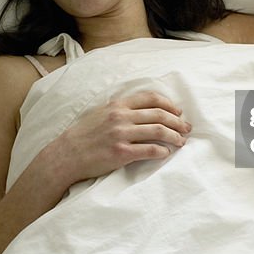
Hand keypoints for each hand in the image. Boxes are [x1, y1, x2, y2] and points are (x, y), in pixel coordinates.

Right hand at [50, 90, 191, 184]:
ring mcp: (121, 135)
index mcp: (118, 105)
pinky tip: (166, 153)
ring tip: (181, 141)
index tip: (178, 112)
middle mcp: (121, 117)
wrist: (67, 154)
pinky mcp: (121, 153)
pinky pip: (149, 150)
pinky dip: (161, 151)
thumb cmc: (84, 135)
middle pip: (159, 115)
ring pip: (158, 131)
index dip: (168, 104)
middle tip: (186, 128)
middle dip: (177, 122)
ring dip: (174, 136)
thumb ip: (121, 109)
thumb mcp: (101, 113)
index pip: (150, 98)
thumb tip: (143, 110)